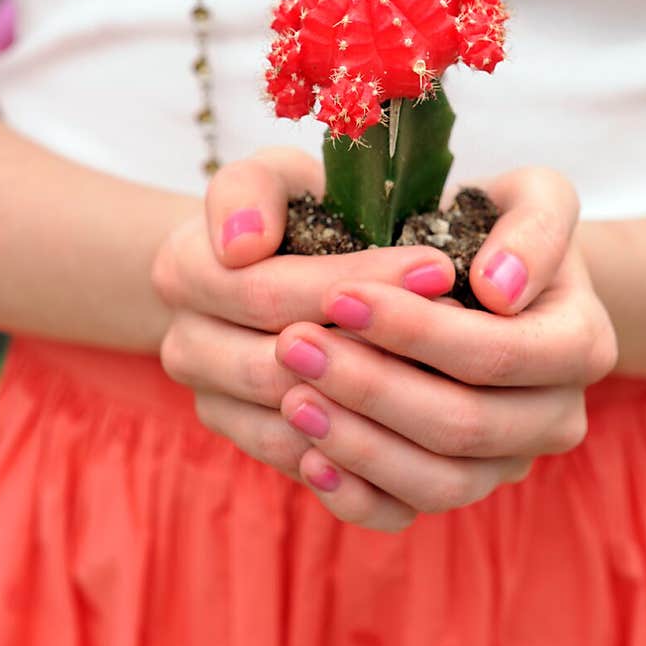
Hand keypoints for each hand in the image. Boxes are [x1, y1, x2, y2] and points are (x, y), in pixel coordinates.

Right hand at [150, 146, 456, 484]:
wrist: (271, 265)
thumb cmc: (289, 210)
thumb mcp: (273, 175)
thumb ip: (249, 189)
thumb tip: (242, 244)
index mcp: (182, 272)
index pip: (269, 291)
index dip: (357, 282)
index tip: (439, 265)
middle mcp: (184, 347)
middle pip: (280, 368)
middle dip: (376, 348)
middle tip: (463, 326)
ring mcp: (213, 404)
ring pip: (294, 428)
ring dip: (375, 410)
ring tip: (453, 379)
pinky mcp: (250, 444)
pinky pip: (308, 469)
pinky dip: (365, 457)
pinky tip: (427, 430)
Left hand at [272, 168, 617, 529]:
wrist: (488, 277)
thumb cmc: (499, 225)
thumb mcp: (532, 194)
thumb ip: (534, 222)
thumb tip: (499, 288)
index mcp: (582, 343)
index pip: (497, 355)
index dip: (416, 332)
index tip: (339, 295)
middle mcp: (558, 417)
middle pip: (466, 427)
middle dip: (372, 387)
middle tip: (292, 345)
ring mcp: (509, 463)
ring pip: (439, 483)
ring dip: (358, 444)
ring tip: (291, 396)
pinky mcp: (460, 488)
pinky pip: (409, 514)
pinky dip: (356, 494)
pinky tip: (306, 454)